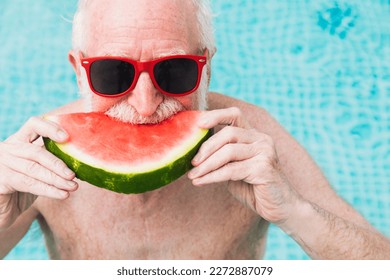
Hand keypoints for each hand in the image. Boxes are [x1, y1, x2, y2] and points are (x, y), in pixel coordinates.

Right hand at [0, 116, 77, 228]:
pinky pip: (28, 184)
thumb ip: (51, 161)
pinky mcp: (0, 179)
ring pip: (34, 169)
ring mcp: (2, 163)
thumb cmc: (23, 189)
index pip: (34, 125)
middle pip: (37, 152)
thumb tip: (80, 160)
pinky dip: (49, 190)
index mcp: (19, 140)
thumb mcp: (38, 171)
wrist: (2, 210)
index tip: (67, 137)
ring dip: (57, 179)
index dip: (50, 128)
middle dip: (58, 164)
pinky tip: (63, 195)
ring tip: (72, 187)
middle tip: (73, 175)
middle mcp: (8, 148)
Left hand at [188, 107, 299, 223]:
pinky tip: (200, 182)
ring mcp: (265, 152)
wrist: (280, 208)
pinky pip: (231, 170)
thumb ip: (222, 157)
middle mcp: (261, 139)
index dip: (215, 115)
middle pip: (228, 133)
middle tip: (192, 162)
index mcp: (254, 135)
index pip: (234, 114)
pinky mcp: (264, 168)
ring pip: (228, 152)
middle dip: (206, 148)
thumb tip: (194, 152)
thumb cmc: (254, 188)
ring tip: (192, 175)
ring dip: (206, 165)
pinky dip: (212, 176)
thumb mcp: (235, 168)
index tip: (197, 124)